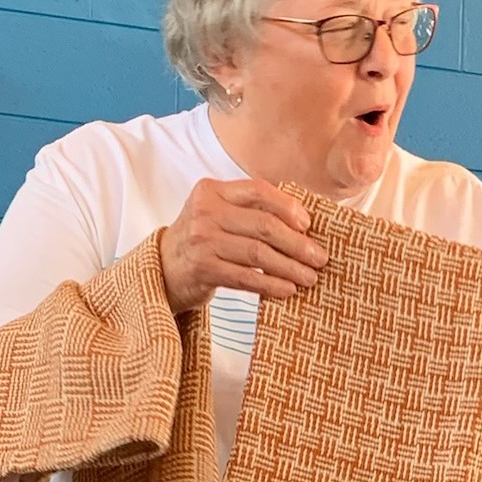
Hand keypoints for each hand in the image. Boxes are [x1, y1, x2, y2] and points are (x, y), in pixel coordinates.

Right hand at [159, 178, 327, 313]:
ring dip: (290, 267)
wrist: (161, 270)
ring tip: (310, 277)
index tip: (308, 225)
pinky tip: (288, 290)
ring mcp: (201, 240)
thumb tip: (303, 223)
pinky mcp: (202, 269)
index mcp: (212, 191)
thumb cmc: (201, 242)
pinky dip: (271, 284)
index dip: (288, 207)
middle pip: (263, 225)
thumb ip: (250, 211)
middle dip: (297, 243)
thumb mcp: (218, 215)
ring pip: (258, 253)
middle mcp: (204, 212)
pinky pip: (246, 277)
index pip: (258, 190)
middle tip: (320, 258)